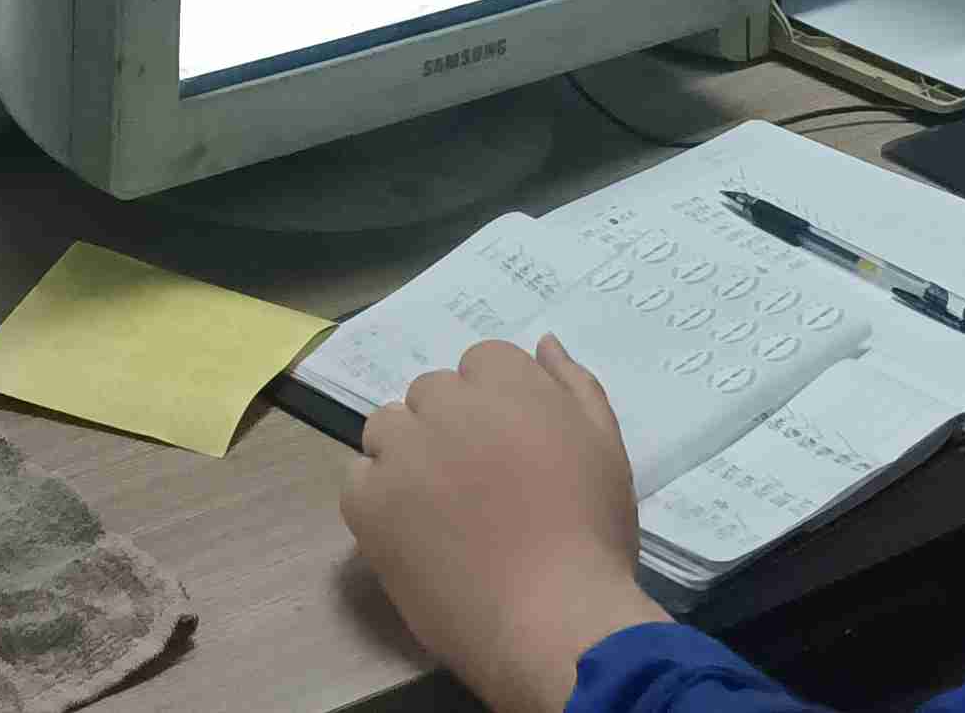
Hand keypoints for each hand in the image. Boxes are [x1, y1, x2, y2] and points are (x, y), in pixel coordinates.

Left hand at [343, 337, 667, 712]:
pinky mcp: (368, 503)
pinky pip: (358, 479)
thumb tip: (542, 343)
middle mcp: (448, 404)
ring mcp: (402, 452)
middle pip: (431, 394)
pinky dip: (378, 499)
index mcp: (507, 382)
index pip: (482, 364)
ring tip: (441, 511)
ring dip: (407, 455)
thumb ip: (573, 385)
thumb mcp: (606, 448)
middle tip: (478, 486)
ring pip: (387, 429)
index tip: (508, 451)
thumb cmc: (591, 536)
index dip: (495, 408)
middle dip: (449, 427)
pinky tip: (413, 536)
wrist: (553, 621)